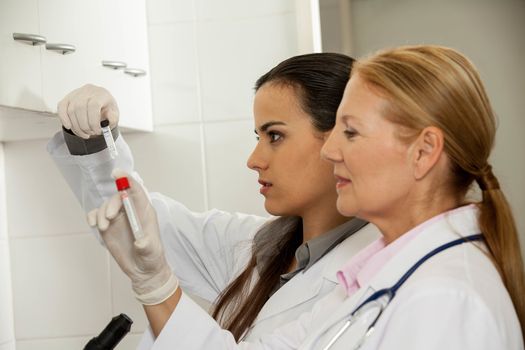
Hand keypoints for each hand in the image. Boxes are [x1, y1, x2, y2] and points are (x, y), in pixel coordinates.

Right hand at [57, 84, 118, 138]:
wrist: (101, 104)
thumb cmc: (107, 110)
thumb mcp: (114, 115)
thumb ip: (112, 118)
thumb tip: (105, 122)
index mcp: (101, 94)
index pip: (93, 105)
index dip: (93, 121)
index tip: (97, 131)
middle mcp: (88, 91)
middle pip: (80, 108)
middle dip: (84, 125)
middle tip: (90, 134)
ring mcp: (76, 93)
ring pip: (70, 110)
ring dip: (76, 126)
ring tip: (84, 133)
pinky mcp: (67, 98)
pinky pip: (61, 107)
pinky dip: (63, 118)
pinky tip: (69, 127)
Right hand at [87, 169, 177, 304]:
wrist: (143, 270)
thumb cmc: (151, 258)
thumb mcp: (152, 252)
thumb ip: (147, 246)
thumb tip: (140, 241)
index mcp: (145, 211)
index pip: (136, 190)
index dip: (127, 180)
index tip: (117, 174)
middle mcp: (131, 211)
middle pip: (119, 197)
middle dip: (111, 204)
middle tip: (109, 218)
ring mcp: (119, 218)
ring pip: (106, 206)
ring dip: (101, 214)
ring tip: (103, 228)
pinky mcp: (108, 226)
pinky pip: (97, 215)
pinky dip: (93, 217)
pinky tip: (93, 224)